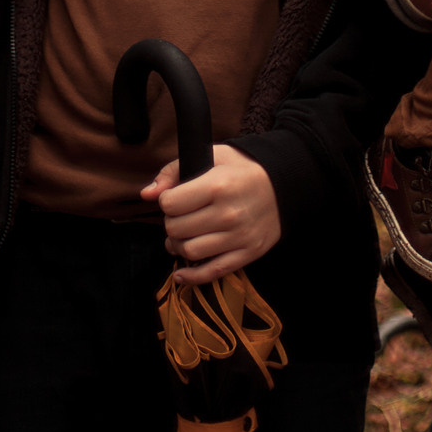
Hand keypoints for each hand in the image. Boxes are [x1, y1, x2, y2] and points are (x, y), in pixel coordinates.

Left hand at [141, 145, 280, 283]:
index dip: (167, 201)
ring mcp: (238, 236)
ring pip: (190, 251)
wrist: (284, 184)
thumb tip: (147, 194)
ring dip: (178, 246)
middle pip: (177, 229)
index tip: (175, 198)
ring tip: (181, 237)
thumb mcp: (212, 155)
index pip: (170, 204)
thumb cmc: (243, 168)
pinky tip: (181, 273)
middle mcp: (228, 213)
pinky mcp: (247, 253)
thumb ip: (174, 170)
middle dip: (171, 224)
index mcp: (217, 185)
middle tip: (178, 218)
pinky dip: (192, 276)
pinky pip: (212, 272)